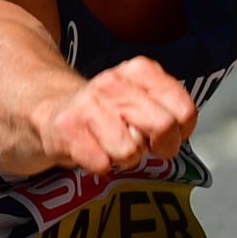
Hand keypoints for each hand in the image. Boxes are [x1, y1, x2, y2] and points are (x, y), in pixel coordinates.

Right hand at [38, 57, 197, 174]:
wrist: (52, 110)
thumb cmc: (106, 112)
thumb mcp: (141, 98)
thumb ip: (168, 109)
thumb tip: (180, 135)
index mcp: (140, 70)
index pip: (184, 109)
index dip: (181, 131)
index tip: (167, 134)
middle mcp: (114, 82)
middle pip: (163, 127)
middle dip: (160, 147)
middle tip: (144, 145)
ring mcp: (89, 104)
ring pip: (131, 151)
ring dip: (125, 158)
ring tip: (112, 145)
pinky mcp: (68, 128)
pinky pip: (102, 164)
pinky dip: (101, 166)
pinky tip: (93, 151)